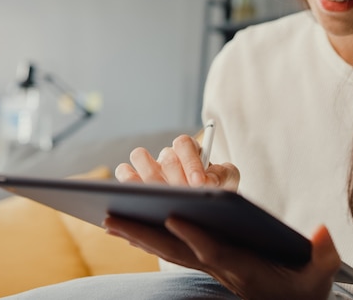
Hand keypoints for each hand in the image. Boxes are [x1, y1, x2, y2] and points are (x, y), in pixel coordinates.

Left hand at [104, 216, 340, 299]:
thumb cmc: (303, 290)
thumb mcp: (321, 276)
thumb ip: (323, 255)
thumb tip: (320, 230)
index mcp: (247, 270)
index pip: (216, 252)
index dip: (195, 236)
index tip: (173, 216)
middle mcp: (222, 270)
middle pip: (178, 252)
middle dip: (145, 234)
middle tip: (111, 217)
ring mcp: (211, 269)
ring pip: (169, 252)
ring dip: (139, 236)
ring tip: (109, 218)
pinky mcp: (208, 265)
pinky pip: (173, 252)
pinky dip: (149, 239)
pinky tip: (129, 229)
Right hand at [115, 134, 238, 190]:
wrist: (208, 208)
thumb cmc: (218, 189)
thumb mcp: (228, 180)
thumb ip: (222, 175)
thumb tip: (207, 182)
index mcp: (191, 150)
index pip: (184, 144)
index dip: (190, 162)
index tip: (199, 183)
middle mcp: (169, 156)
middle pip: (166, 156)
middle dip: (177, 178)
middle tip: (185, 194)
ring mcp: (151, 168)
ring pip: (139, 156)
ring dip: (151, 177)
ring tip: (163, 197)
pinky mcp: (136, 182)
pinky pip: (124, 172)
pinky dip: (128, 183)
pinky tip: (141, 201)